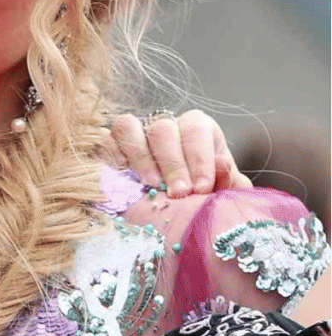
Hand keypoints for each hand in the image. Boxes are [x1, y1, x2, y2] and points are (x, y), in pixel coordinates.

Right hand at [103, 109, 251, 197]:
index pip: (195, 128)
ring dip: (141, 158)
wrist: (179, 211)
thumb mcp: (223, 190)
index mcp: (197, 129)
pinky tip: (126, 178)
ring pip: (129, 127)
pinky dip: (113, 156)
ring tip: (152, 186)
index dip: (199, 157)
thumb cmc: (203, 197)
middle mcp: (165, 125)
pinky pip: (106, 139)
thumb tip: (222, 163)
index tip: (203, 187)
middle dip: (172, 164)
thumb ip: (228, 180)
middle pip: (162, 129)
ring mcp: (135, 133)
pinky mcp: (111, 144)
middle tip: (179, 194)